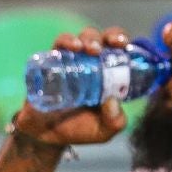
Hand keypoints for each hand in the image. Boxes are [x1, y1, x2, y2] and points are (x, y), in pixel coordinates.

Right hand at [12, 27, 131, 147]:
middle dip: (110, 36)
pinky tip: (72, 48)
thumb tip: (113, 101)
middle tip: (112, 45)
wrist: (46, 136)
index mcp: (110, 76)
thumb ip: (115, 121)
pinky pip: (57, 47)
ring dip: (87, 38)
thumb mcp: (104, 131)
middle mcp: (91, 64)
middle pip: (103, 40)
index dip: (125, 43)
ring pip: (81, 39)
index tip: (126, 45)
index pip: (121, 52)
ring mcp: (70, 62)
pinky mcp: (50, 64)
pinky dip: (65, 42)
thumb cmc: (80, 129)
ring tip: (89, 49)